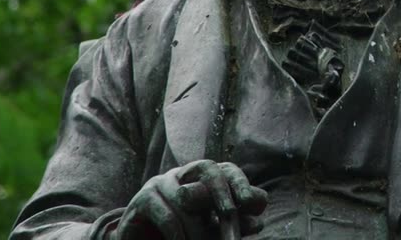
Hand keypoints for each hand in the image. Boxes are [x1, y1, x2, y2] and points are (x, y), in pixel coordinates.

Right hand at [112, 160, 266, 238]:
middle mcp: (182, 175)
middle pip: (207, 168)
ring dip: (199, 228)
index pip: (226, 170)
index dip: (240, 182)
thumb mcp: (208, 230)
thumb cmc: (179, 236)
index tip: (252, 203)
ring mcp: (160, 184)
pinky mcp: (142, 200)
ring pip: (186, 198)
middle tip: (230, 217)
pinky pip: (166, 213)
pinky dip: (178, 234)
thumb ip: (230, 224)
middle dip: (221, 192)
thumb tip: (258, 222)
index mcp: (201, 179)